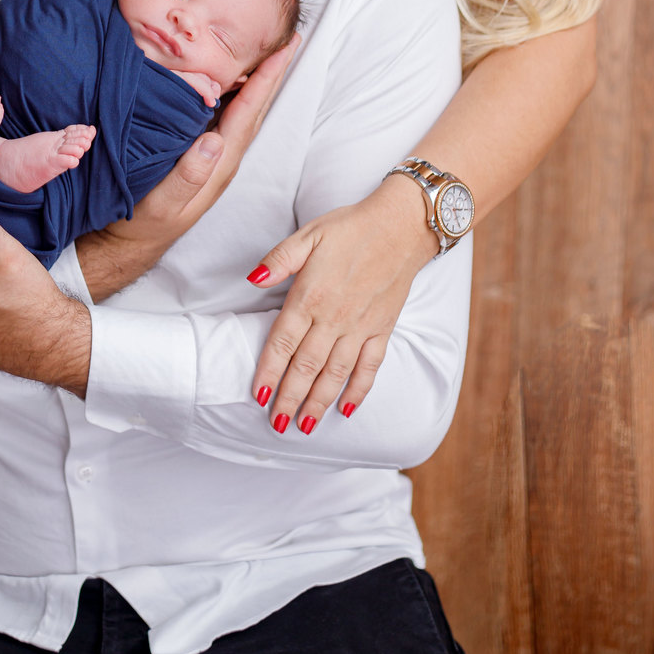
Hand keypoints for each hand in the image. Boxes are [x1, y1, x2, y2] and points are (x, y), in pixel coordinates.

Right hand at [76, 36, 299, 301]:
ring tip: (267, 50)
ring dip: (256, 79)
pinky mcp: (197, 151)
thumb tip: (214, 139)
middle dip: (271, 71)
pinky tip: (229, 77)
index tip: (284, 48)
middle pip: (254, 105)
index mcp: (219, 161)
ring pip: (242, 108)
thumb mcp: (163, 204)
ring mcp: (212, 153)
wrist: (130, 241)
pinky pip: (223, 114)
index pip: (249, 111)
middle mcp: (222, 154)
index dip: (267, 78)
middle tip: (287, 38)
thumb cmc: (144, 223)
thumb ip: (188, 175)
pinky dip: (233, 91)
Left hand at [247, 175, 438, 434]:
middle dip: (290, 399)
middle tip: (277, 425)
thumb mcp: (308, 234)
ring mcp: (360, 327)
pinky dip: (359, 390)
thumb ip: (279, 260)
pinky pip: (370, 367)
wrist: (401, 226)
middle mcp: (334, 318)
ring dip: (319, 403)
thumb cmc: (351, 228)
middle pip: (306, 367)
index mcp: (310, 297)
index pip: (283, 343)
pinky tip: (348, 409)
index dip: (269, 372)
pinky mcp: (383, 329)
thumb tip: (252, 278)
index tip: (258, 396)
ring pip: (336, 374)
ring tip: (305, 427)